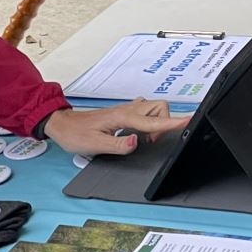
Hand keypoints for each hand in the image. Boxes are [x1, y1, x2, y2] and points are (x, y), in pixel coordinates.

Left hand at [42, 99, 185, 156]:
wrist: (63, 124)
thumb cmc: (76, 134)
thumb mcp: (95, 145)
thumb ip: (118, 145)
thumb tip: (136, 142)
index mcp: (123, 117)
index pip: (154, 119)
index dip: (172, 122)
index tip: (188, 121)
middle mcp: (127, 110)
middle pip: (160, 107)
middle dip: (164, 122)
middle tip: (151, 140)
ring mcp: (126, 110)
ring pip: (154, 108)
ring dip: (157, 122)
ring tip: (146, 138)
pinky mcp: (124, 113)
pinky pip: (145, 112)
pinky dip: (149, 121)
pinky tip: (139, 134)